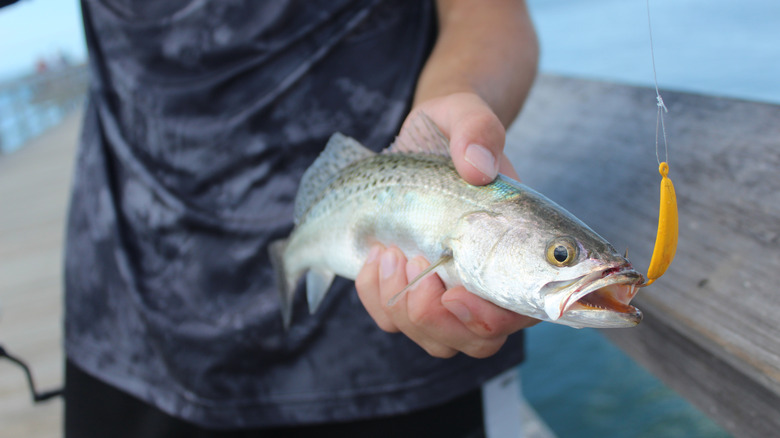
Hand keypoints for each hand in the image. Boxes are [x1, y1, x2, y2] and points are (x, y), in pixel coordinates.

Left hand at [354, 94, 538, 358]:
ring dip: (402, 307)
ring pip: (434, 338)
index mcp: (519, 246)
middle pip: (476, 340)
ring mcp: (448, 288)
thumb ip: (477, 128)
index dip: (491, 316)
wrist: (420, 138)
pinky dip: (377, 297)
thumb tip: (478, 164)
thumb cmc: (452, 128)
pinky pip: (394, 320)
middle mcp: (488, 277)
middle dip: (436, 319)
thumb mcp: (463, 113)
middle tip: (412, 265)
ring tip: (387, 252)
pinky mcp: (411, 289)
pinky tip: (374, 256)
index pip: (521, 309)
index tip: (454, 292)